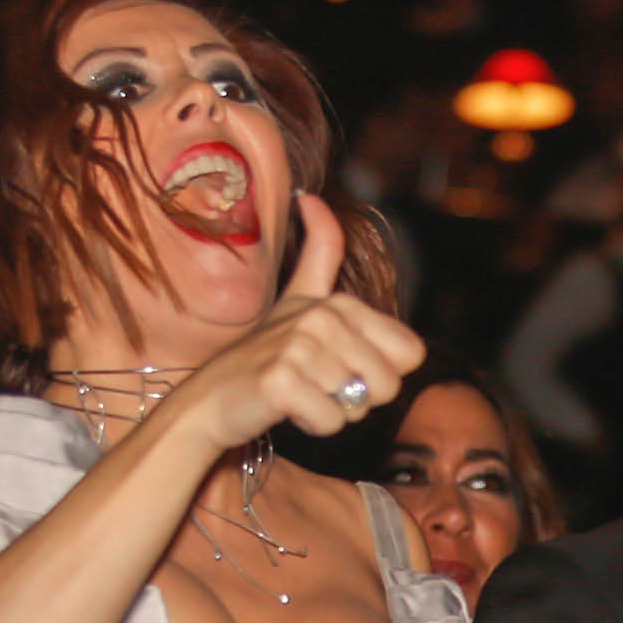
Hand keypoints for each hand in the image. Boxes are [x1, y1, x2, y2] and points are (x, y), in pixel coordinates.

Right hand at [162, 198, 425, 451]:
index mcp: (338, 302)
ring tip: (299, 393)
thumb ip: (320, 253)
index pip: (410, 353)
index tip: (344, 364)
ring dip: (332, 411)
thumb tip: (311, 196)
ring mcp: (299, 347)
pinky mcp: (281, 380)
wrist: (211, 397)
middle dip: (358, 398)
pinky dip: (313, 425)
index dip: (384, 371)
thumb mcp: (299, 299)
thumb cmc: (266, 357)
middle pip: (389, 384)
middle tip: (317, 385)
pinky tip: (287, 408)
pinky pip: (331, 421)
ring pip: (359, 406)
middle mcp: (321, 317)